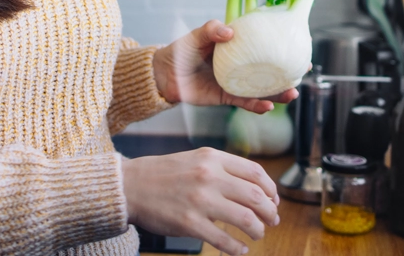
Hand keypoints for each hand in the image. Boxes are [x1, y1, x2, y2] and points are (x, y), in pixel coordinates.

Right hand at [122, 147, 279, 255]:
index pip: (255, 173)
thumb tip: (256, 190)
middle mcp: (208, 176)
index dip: (271, 190)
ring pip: (246, 219)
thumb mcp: (195, 159)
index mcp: (212, 158)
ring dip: (258, 230)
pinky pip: (224, 240)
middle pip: (256, 197)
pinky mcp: (189, 223)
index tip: (273, 201)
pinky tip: (240, 249)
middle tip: (272, 221)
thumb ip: (223, 169)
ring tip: (257, 234)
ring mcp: (199, 200)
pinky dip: (237, 248)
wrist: (130, 186)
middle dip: (270, 213)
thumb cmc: (164, 174)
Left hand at [153, 20, 296, 113]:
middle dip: (288, 71)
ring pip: (261, 88)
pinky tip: (268, 106)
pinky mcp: (226, 97)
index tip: (300, 45)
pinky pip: (245, 102)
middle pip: (268, 68)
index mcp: (236, 47)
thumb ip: (211, 30)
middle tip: (303, 71)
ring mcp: (235, 82)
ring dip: (278, 93)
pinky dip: (257, 105)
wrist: (164, 74)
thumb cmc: (181, 50)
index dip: (281, 44)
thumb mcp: (196, 36)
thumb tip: (230, 32)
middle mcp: (240, 64)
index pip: (263, 44)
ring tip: (292, 94)